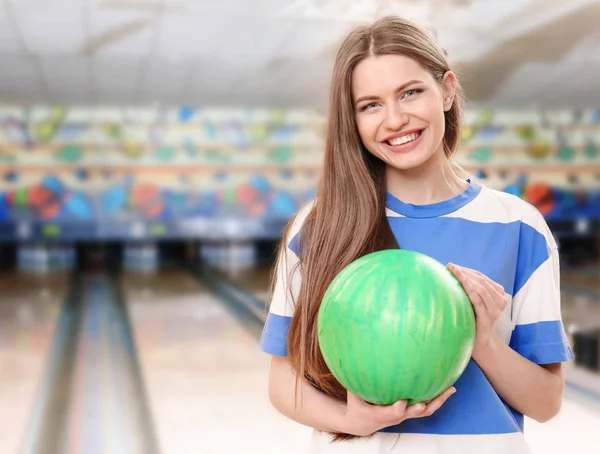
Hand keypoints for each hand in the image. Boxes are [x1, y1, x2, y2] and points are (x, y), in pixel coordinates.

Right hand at [340, 388, 455, 436]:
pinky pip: (426, 407)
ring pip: (425, 411)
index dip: (397, 409)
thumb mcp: (352, 395)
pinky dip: (437, 399)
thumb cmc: (357, 406)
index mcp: (380, 414)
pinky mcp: (409, 413)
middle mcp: (396, 416)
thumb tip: (356, 359)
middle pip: (413, 413)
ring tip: (451, 389)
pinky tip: (447, 387)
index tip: (402, 401)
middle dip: (422, 407)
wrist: (362, 424)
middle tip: (430, 399)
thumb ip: (355, 381)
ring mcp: (405, 415)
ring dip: (438, 401)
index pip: (391, 413)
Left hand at [447, 263, 507, 353]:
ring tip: (453, 271)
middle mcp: (500, 301)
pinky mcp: (487, 318)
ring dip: (466, 278)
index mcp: (498, 295)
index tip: (452, 266)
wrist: (479, 342)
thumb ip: (470, 290)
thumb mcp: (474, 302)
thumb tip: (452, 272)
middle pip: (481, 281)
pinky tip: (462, 283)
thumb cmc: (473, 319)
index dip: (467, 270)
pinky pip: (479, 301)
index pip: (481, 278)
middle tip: (450, 266)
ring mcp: (495, 311)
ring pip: (481, 289)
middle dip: (465, 272)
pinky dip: (470, 290)